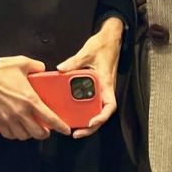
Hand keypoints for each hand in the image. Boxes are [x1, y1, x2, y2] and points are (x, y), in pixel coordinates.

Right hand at [0, 56, 69, 140]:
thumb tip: (42, 69)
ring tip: (31, 130)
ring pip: (23, 136)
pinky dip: (15, 135)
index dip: (60, 126)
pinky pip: (9, 134)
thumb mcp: (23, 62)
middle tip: (46, 130)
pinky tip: (17, 130)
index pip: (49, 117)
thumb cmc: (2, 70)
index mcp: (30, 99)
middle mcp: (21, 113)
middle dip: (44, 134)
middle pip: (37, 132)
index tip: (66, 130)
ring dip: (29, 135)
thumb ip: (36, 66)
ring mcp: (9, 119)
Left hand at [56, 17, 122, 138]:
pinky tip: (74, 112)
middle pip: (102, 113)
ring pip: (97, 110)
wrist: (111, 39)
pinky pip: (92, 101)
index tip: (90, 123)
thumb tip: (61, 69)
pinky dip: (85, 109)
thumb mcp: (87, 52)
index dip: (101, 117)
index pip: (109, 106)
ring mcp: (102, 89)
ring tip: (75, 127)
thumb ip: (74, 62)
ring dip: (88, 120)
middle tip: (77, 132)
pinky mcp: (98, 86)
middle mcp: (106, 89)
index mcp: (106, 83)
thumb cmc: (103, 46)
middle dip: (91, 126)